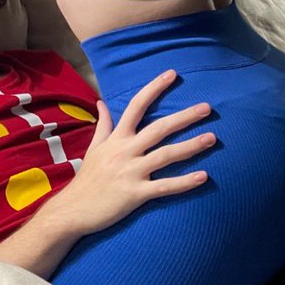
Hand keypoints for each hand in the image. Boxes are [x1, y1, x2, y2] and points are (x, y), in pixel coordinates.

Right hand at [47, 69, 215, 237]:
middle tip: (207, 108)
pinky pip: (164, 186)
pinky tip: (204, 176)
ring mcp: (131, 172)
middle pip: (159, 128)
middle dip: (184, 117)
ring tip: (212, 138)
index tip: (172, 74)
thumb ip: (103, 124)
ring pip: (166, 155)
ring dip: (191, 146)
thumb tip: (101, 102)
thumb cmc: (87, 179)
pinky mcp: (135, 194)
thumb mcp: (94, 147)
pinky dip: (185, 182)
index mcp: (117, 138)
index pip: (136, 106)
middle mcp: (125, 151)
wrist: (73, 210)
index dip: (154, 88)